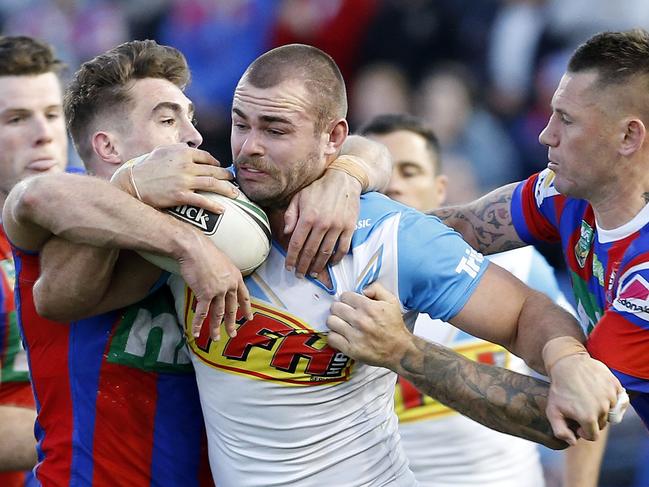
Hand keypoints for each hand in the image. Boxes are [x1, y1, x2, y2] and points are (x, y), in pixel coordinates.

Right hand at [113, 144, 237, 212]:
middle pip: (214, 171)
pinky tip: (222, 209)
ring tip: (235, 194)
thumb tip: (189, 149)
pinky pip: (202, 201)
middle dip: (226, 176)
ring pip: (212, 184)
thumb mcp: (162, 151)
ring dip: (227, 189)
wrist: (132, 183)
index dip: (216, 164)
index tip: (221, 169)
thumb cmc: (146, 167)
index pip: (207, 157)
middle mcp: (186, 165)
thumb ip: (178, 149)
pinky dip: (214, 205)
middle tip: (234, 181)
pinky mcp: (180, 195)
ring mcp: (184, 180)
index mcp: (182, 152)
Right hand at [177, 228, 252, 340]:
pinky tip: (196, 332)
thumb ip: (224, 274)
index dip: (247, 309)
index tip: (249, 318)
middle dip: (231, 323)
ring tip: (215, 338)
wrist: (194, 248)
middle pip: (231, 309)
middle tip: (232, 334)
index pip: (244, 296)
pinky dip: (198, 324)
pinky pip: (202, 313)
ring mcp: (218, 291)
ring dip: (216, 328)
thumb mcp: (222, 262)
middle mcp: (230, 286)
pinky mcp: (205, 294)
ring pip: (218, 314)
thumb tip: (220, 280)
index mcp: (236, 277)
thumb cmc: (205, 252)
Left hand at [284, 168, 360, 277]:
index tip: (289, 267)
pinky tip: (330, 263)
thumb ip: (290, 215)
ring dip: (318, 266)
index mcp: (307, 216)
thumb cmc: (318, 188)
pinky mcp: (349, 227)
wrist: (344, 179)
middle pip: (310, 251)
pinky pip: (343, 248)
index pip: (296, 243)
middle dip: (303, 266)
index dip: (291, 258)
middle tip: (299, 275)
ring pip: (326, 253)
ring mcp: (337, 226)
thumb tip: (285, 233)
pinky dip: (336, 258)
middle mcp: (322, 223)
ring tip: (312, 274)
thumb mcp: (299, 197)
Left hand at [327, 282, 408, 369]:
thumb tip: (363, 289)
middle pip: (335, 307)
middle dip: (339, 308)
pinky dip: (334, 336)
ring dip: (335, 321)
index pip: (344, 296)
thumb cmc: (394, 325)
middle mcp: (360, 320)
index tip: (350, 304)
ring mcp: (354, 335)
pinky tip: (341, 335)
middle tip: (345, 313)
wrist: (399, 350)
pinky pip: (332, 338)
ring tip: (342, 324)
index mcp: (369, 307)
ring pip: (331, 321)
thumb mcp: (392, 301)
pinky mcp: (351, 349)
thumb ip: (377, 289)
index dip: (347, 299)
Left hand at [546, 354, 621, 444]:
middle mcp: (602, 408)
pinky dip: (608, 396)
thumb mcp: (552, 411)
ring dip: (600, 407)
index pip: (593, 435)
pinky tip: (595, 390)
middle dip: (591, 419)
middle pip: (602, 423)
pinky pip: (616, 398)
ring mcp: (610, 396)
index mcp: (588, 417)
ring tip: (586, 397)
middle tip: (580, 407)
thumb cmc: (559, 388)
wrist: (567, 363)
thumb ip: (560, 431)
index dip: (583, 431)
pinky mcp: (615, 385)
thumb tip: (573, 442)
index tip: (577, 422)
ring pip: (609, 410)